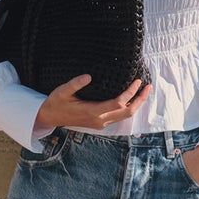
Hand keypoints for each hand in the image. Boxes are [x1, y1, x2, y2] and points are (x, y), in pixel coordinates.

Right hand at [33, 75, 149, 130]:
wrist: (50, 117)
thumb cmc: (56, 102)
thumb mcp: (63, 90)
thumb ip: (76, 83)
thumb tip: (88, 75)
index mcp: (93, 112)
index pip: (119, 103)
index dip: (131, 93)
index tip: (137, 81)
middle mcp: (100, 120)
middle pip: (127, 112)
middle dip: (140, 100)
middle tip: (148, 87)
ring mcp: (100, 123)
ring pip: (125, 116)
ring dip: (136, 104)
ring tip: (144, 91)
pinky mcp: (100, 123)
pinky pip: (119, 116)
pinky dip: (128, 107)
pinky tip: (131, 98)